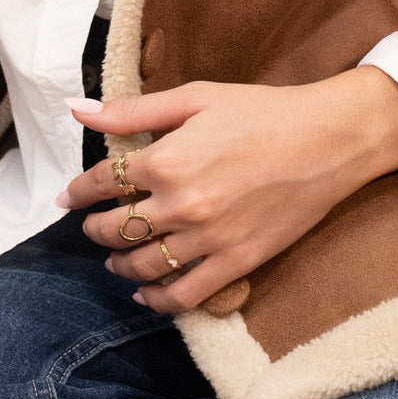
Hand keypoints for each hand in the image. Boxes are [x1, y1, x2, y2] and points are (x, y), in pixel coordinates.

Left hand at [64, 67, 397, 313]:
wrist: (329, 140)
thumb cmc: (263, 112)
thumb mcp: (196, 98)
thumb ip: (133, 110)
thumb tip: (78, 109)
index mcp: (166, 159)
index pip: (101, 183)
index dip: (78, 191)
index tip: (69, 197)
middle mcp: (181, 204)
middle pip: (115, 230)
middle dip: (94, 230)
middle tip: (91, 227)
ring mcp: (208, 239)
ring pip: (142, 266)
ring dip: (119, 266)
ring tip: (115, 260)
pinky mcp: (236, 262)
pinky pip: (184, 295)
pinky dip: (157, 300)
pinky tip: (145, 293)